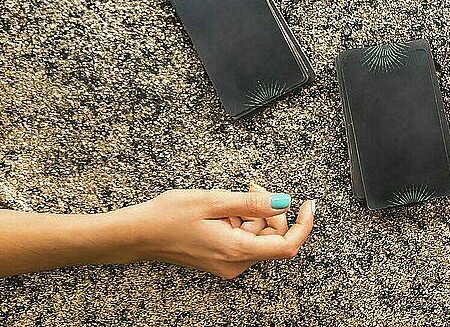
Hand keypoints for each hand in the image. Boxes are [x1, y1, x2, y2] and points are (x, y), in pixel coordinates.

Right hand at [118, 187, 314, 278]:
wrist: (140, 234)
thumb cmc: (170, 216)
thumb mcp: (213, 201)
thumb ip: (252, 203)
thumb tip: (283, 202)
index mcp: (237, 251)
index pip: (286, 245)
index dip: (303, 225)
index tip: (309, 204)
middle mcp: (235, 263)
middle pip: (272, 237)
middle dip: (268, 208)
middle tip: (251, 186)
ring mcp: (228, 263)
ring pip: (258, 235)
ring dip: (251, 213)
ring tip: (227, 199)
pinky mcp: (221, 258)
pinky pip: (243, 238)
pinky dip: (241, 220)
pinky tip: (223, 209)